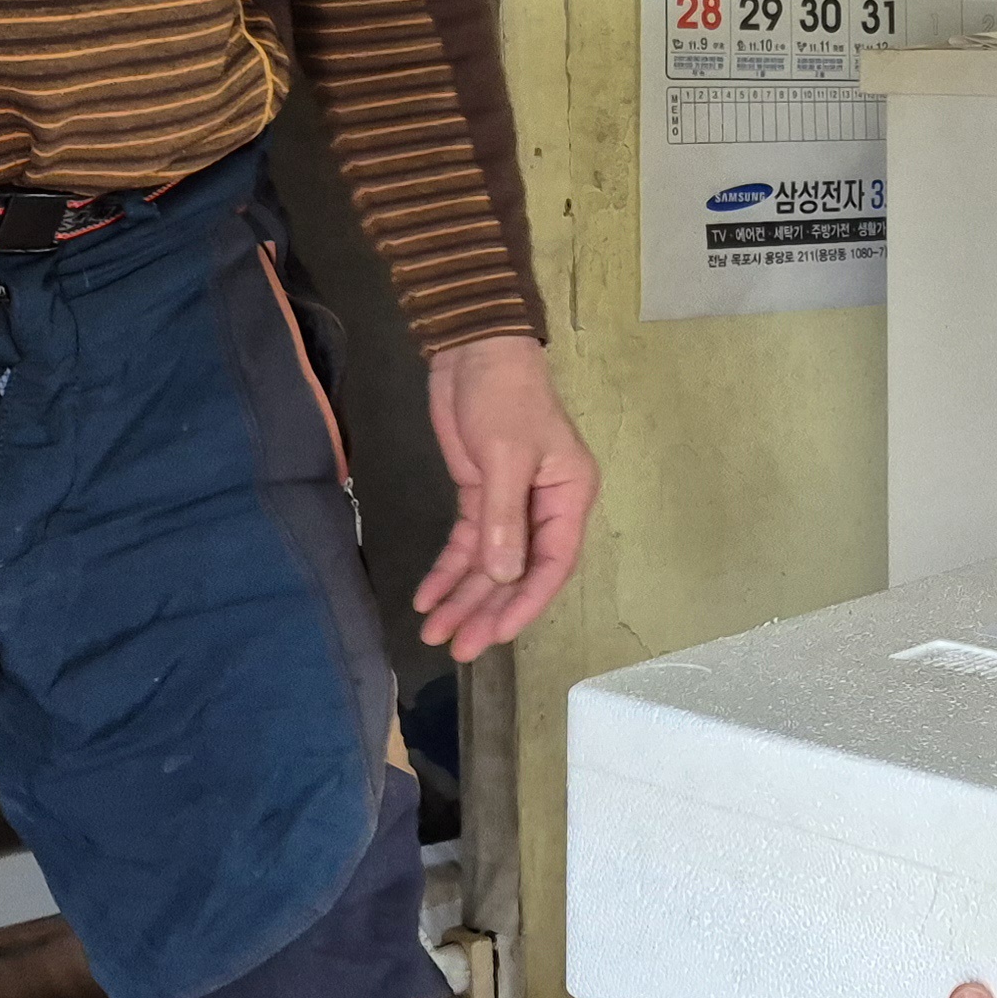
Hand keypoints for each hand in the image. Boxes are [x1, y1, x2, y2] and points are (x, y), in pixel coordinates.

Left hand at [416, 333, 595, 659]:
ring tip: (434, 632)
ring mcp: (511, 505)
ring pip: (488, 565)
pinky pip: (466, 544)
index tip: (496, 635)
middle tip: (457, 647)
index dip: (525, 603)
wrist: (475, 350)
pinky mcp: (479, 496)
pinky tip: (427, 596)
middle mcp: (545, 508)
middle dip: (487, 610)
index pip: (553, 564)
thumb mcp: (507, 455)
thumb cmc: (505, 397)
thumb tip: (502, 577)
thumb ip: (504, 518)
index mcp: (569, 497)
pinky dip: (447, 570)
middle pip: (517, 573)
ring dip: (463, 598)